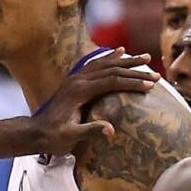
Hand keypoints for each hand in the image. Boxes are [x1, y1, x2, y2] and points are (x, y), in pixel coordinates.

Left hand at [34, 49, 156, 156]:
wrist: (34, 133)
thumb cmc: (53, 138)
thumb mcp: (70, 137)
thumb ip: (89, 130)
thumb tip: (111, 130)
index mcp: (79, 91)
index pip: (112, 81)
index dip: (132, 82)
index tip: (150, 85)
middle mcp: (78, 80)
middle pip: (112, 69)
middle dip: (135, 71)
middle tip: (156, 74)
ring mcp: (76, 78)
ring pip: (106, 64)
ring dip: (126, 61)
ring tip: (145, 58)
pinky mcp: (75, 81)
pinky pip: (96, 65)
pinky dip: (110, 58)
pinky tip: (120, 51)